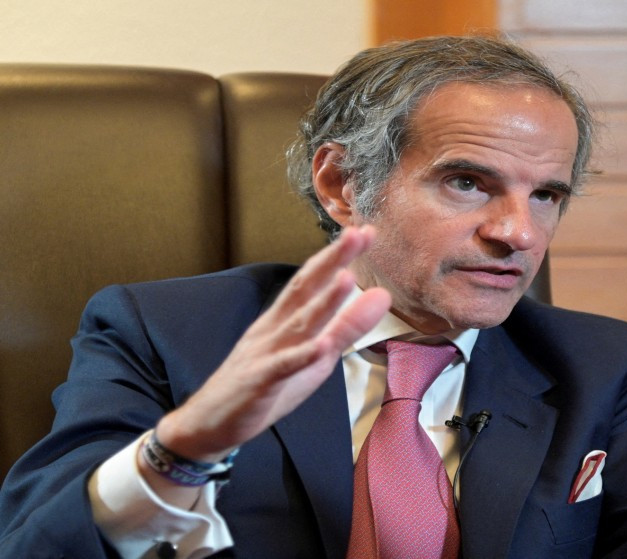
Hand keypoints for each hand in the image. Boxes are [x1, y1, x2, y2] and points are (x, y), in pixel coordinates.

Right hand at [154, 226, 391, 462]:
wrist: (209, 422)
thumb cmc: (265, 384)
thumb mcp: (314, 354)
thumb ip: (346, 327)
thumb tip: (381, 297)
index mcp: (285, 319)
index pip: (314, 280)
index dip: (338, 255)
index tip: (366, 231)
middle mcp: (274, 329)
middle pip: (305, 289)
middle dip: (332, 261)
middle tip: (358, 234)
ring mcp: (265, 354)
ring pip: (297, 325)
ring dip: (323, 302)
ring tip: (347, 278)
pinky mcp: (258, 383)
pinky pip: (281, 368)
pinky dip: (300, 357)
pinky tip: (320, 347)